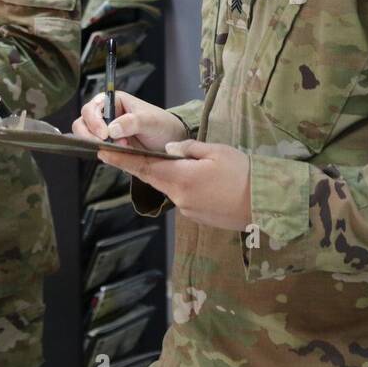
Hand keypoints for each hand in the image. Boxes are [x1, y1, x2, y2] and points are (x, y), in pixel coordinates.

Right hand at [72, 91, 188, 151]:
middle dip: (91, 135)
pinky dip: (104, 152)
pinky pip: (97, 149)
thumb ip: (132, 122)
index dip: (94, 121)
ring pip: (86, 137)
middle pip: (82, 122)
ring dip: (97, 144)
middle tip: (106, 143)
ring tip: (120, 147)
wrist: (171, 140)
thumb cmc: (162, 124)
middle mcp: (106, 114)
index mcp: (113, 101)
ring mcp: (105, 130)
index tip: (105, 134)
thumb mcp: (150, 120)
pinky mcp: (109, 145)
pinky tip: (120, 152)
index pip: (91, 108)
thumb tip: (112, 129)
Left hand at [99, 140, 252, 230]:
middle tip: (124, 152)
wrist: (266, 203)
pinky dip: (187, 187)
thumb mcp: (216, 151)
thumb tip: (169, 149)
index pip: (143, 167)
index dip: (121, 159)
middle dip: (142, 165)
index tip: (102, 152)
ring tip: (194, 166)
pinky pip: (185, 198)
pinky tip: (206, 182)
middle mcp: (179, 198)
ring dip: (173, 176)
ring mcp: (188, 210)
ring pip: (172, 188)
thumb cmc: (244, 173)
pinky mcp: (198, 217)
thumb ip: (188, 149)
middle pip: (155, 178)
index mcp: (181, 178)